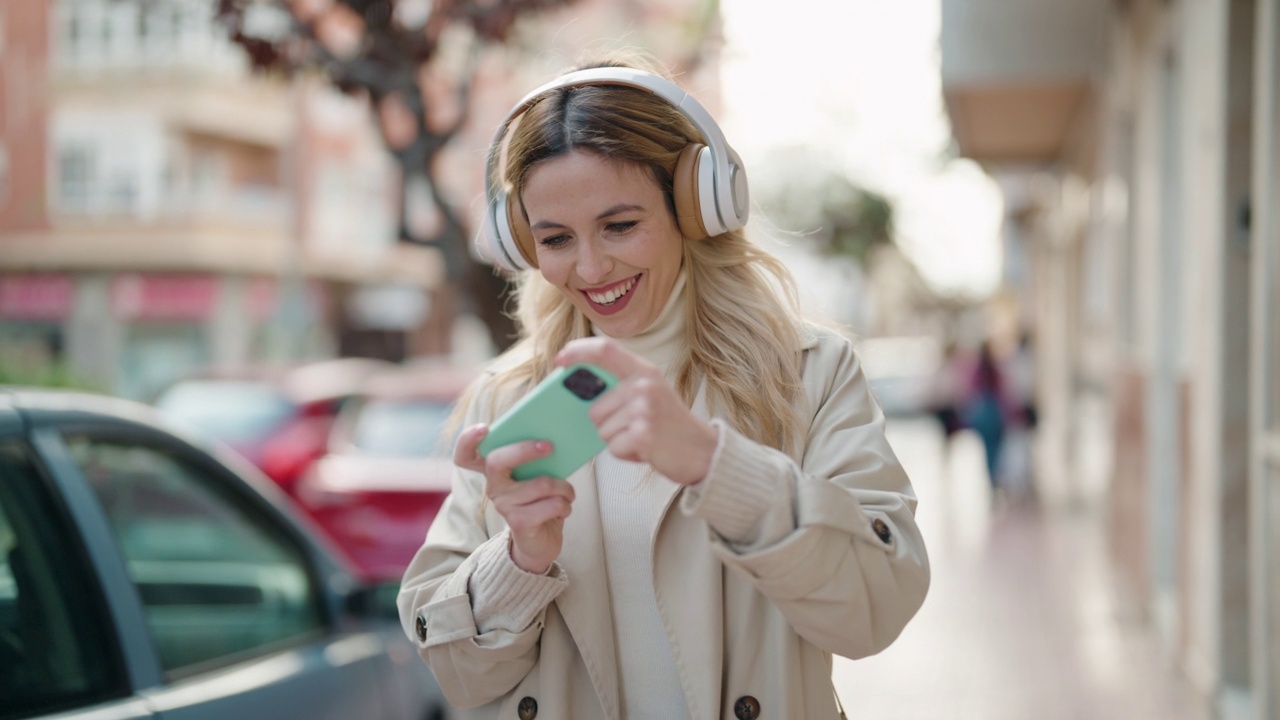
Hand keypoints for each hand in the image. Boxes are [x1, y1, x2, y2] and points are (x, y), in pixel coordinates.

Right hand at [453, 424, 574, 573]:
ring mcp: (504, 505)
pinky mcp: (519, 522)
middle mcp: (493, 487)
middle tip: (550, 446)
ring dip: (563, 487)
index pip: (466, 455)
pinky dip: (565, 504)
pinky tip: (564, 508)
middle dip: (524, 450)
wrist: (543, 540)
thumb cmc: (542, 499)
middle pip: (496, 461)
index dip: (468, 440)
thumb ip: (537, 456)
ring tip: (568, 492)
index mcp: (495, 471)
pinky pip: (551, 504)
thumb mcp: (538, 474)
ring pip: (540, 483)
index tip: (484, 428)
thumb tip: (552, 437)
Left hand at [556, 337, 717, 485]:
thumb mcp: (650, 395)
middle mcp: (644, 385)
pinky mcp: (643, 433)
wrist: (705, 452)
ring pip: (602, 430)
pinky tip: (646, 450)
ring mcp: (644, 408)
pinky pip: (613, 448)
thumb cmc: (670, 426)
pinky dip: (626, 454)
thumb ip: (621, 387)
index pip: (604, 349)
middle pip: (595, 408)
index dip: (578, 351)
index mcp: (644, 371)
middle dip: (606, 425)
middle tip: (634, 428)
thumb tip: (579, 391)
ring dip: (618, 441)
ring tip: (643, 438)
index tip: (559, 360)